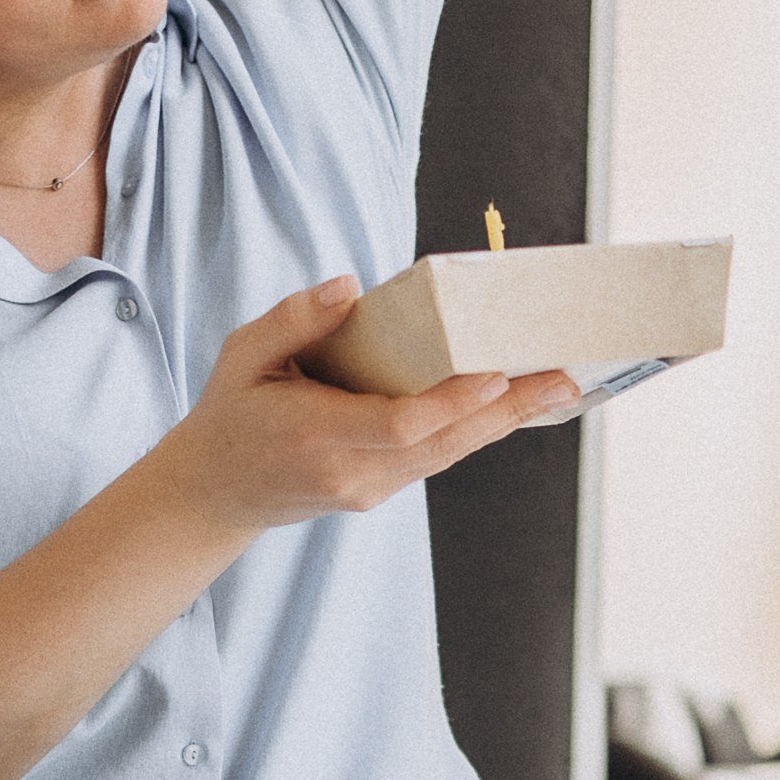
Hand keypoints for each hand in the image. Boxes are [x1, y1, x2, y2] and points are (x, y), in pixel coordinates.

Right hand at [155, 278, 576, 538]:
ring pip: (449, 454)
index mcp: (316, 437)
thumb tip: (350, 286)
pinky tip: (516, 404)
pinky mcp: (381, 490)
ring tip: (559, 387)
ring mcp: (370, 489)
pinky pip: (439, 456)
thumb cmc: (231, 413)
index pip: (398, 425)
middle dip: (506, 411)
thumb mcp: (242, 355)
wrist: (216, 493)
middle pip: (443, 445)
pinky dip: (478, 429)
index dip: (450, 402)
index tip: (494, 374)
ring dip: (505, 421)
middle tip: (563, 378)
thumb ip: (292, 319)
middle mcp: (351, 473)